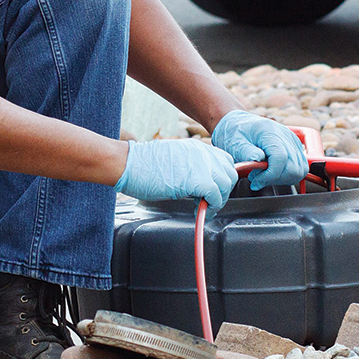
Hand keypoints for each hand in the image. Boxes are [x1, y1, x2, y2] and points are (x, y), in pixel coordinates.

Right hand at [115, 139, 238, 213]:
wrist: (129, 164)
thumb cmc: (143, 165)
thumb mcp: (174, 159)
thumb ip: (190, 167)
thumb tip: (199, 185)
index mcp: (196, 148)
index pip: (224, 161)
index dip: (221, 178)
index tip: (214, 190)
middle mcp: (203, 153)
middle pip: (229, 173)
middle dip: (223, 190)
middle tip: (210, 201)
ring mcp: (201, 165)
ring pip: (226, 184)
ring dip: (218, 199)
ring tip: (204, 207)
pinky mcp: (197, 180)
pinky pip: (216, 196)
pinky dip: (211, 207)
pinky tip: (199, 211)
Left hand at [211, 110, 308, 190]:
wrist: (238, 123)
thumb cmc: (235, 133)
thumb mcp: (235, 143)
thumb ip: (247, 152)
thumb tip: (258, 160)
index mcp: (270, 131)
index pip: (280, 158)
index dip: (270, 175)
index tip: (255, 180)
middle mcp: (285, 135)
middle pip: (293, 167)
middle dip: (275, 178)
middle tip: (257, 177)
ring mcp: (292, 141)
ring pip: (300, 170)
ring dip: (282, 179)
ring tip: (264, 175)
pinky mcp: (295, 147)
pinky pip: (300, 167)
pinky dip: (287, 175)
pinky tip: (272, 172)